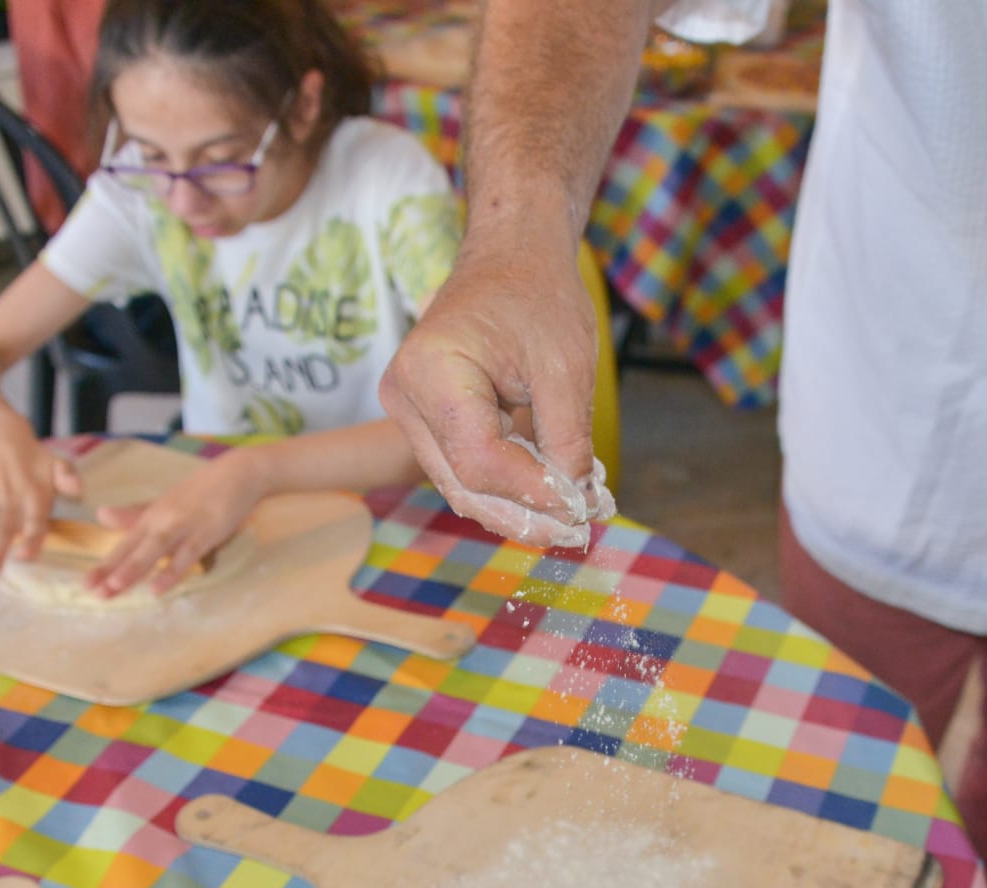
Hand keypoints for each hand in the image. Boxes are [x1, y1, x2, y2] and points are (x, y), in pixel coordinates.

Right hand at [0, 413, 81, 582]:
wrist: (2, 435)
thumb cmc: (36, 458)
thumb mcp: (58, 462)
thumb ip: (67, 478)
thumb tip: (77, 488)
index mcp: (35, 494)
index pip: (34, 520)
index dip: (30, 538)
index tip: (22, 557)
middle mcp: (10, 499)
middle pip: (0, 530)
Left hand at [85, 454, 264, 598]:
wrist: (237, 473)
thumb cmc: (202, 491)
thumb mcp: (166, 503)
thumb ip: (136, 514)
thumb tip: (101, 516)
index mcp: (152, 516)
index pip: (124, 544)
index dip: (105, 564)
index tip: (86, 584)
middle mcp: (162, 520)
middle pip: (134, 548)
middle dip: (112, 570)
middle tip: (92, 591)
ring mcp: (184, 525)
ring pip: (155, 550)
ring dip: (134, 568)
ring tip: (114, 587)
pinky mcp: (205, 532)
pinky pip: (186, 555)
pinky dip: (172, 571)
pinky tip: (158, 587)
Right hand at [379, 240, 605, 545]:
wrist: (510, 256)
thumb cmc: (537, 296)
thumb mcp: (566, 367)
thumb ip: (567, 441)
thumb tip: (575, 505)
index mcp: (431, 371)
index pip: (480, 461)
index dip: (532, 495)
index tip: (581, 511)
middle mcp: (404, 394)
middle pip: (463, 483)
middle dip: (523, 515)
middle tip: (578, 533)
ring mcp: (407, 408)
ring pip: (459, 483)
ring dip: (514, 507)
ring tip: (568, 521)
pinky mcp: (421, 416)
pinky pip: (460, 466)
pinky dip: (503, 485)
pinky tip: (545, 496)